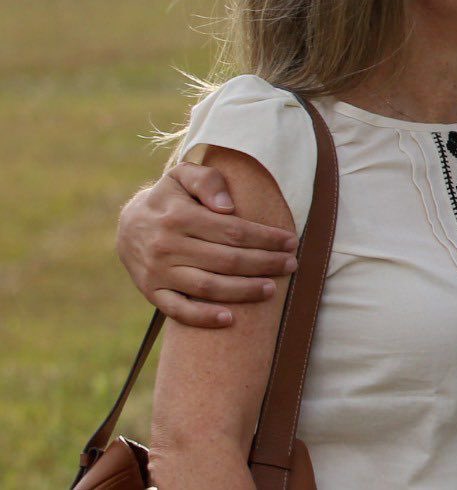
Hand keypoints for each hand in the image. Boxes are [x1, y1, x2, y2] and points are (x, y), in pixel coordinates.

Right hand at [117, 163, 298, 327]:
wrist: (126, 225)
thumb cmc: (169, 198)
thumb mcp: (183, 176)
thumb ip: (208, 181)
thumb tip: (229, 207)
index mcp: (179, 216)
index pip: (233, 231)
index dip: (265, 238)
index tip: (290, 242)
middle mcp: (167, 246)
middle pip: (227, 260)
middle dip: (264, 263)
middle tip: (291, 265)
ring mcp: (158, 272)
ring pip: (208, 287)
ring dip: (244, 290)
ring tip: (272, 289)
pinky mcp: (151, 292)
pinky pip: (178, 311)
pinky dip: (203, 318)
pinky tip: (230, 319)